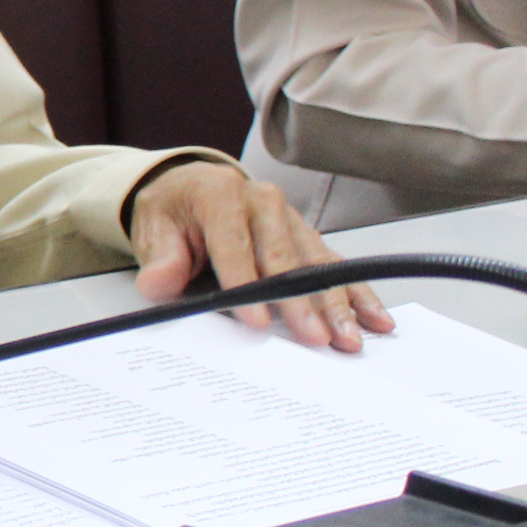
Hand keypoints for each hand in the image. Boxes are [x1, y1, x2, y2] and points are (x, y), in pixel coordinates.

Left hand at [124, 159, 392, 350]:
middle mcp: (263, 202)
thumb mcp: (153, 227)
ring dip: (336, 303)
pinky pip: (333, 266)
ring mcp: (290, 218)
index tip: (256, 321)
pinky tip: (374, 317)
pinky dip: (355, 292)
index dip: (245, 285)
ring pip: (317, 264)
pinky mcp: (306, 236)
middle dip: (302, 301)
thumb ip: (159, 258)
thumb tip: (159, 282)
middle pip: (284, 258)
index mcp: (221, 195)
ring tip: (349, 337)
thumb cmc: (174, 211)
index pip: (235, 246)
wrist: (189, 189)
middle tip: (316, 338)